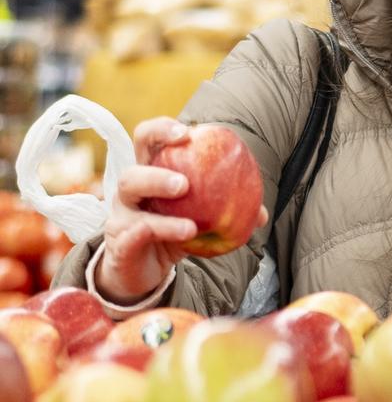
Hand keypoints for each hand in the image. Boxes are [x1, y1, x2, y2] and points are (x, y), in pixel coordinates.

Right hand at [94, 117, 267, 304]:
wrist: (143, 271)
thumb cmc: (171, 234)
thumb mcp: (199, 219)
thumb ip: (228, 211)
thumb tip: (262, 214)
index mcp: (148, 174)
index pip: (146, 141)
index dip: (161, 130)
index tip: (188, 132)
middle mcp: (130, 193)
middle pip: (130, 171)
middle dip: (156, 171)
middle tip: (185, 181)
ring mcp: (121, 217)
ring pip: (130, 198)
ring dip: (158, 194)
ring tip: (188, 204)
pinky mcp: (119, 243)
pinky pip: (135, 233)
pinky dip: (162, 229)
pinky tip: (186, 232)